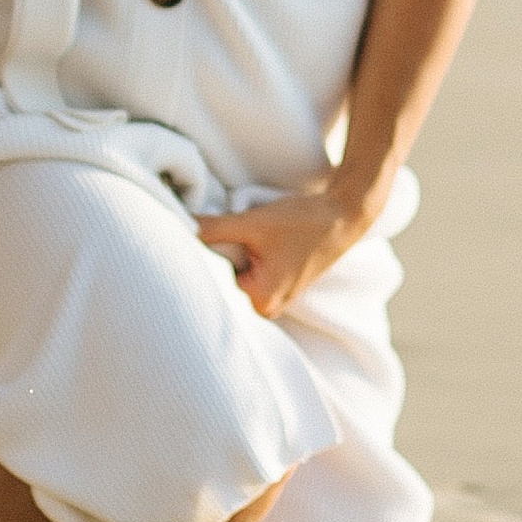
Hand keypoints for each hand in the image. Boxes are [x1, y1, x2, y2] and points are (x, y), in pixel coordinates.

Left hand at [195, 171, 385, 319]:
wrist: (343, 213)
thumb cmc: (302, 221)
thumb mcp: (252, 223)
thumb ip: (212, 228)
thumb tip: (178, 224)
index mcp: (260, 302)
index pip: (212, 280)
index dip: (201, 256)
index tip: (189, 239)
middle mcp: (267, 308)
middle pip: (223, 279)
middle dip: (216, 256)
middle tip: (216, 232)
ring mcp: (275, 298)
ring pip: (236, 273)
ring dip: (231, 254)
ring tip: (242, 235)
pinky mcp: (280, 283)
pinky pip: (250, 271)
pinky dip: (244, 255)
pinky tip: (251, 239)